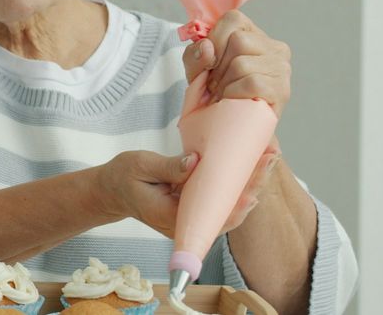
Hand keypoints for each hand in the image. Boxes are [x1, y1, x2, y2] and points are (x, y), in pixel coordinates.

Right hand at [95, 149, 280, 237]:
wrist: (112, 191)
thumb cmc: (122, 177)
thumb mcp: (140, 165)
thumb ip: (169, 166)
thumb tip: (197, 162)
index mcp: (171, 217)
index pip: (214, 214)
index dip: (238, 200)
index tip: (256, 180)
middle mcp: (186, 225)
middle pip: (229, 213)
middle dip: (254, 186)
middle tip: (271, 157)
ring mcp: (191, 220)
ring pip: (229, 208)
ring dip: (250, 184)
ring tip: (267, 157)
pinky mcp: (195, 211)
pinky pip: (221, 202)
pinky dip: (237, 185)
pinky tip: (250, 166)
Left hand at [182, 10, 291, 115]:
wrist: (229, 124)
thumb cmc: (214, 90)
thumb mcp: (196, 68)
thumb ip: (194, 54)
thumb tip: (208, 47)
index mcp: (254, 34)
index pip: (233, 19)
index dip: (214, 38)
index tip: (209, 60)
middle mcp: (274, 47)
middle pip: (238, 41)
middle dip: (218, 66)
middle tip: (215, 84)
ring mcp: (281, 68)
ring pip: (242, 63)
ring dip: (224, 83)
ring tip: (223, 93)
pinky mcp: (282, 89)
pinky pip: (251, 83)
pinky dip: (234, 93)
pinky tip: (233, 100)